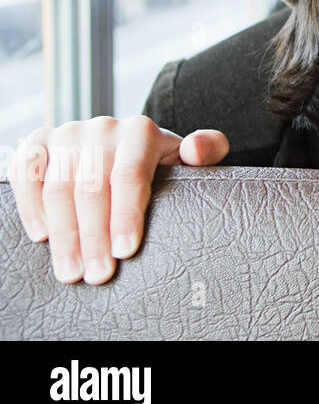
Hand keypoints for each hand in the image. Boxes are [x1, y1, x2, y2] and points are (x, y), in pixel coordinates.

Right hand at [7, 116, 228, 284]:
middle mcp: (101, 128)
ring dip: (63, 234)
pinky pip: (25, 173)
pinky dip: (30, 204)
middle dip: (93, 237)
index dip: (126, 215)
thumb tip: (195, 149)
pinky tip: (42, 236)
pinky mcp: (39, 141)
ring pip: (58, 187)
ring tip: (71, 272)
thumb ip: (208, 149)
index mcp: (140, 131)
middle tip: (98, 275)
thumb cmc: (160, 162)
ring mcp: (67, 133)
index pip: (129, 177)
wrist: (125, 144)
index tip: (125, 252)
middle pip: (91, 188)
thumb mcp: (188, 157)